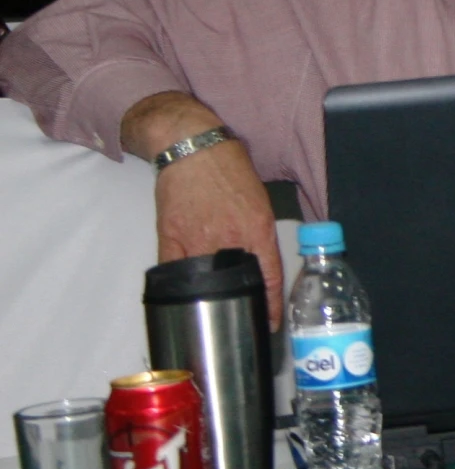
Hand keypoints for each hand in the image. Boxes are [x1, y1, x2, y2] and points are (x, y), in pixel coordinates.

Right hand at [123, 92, 283, 322]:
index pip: (269, 275)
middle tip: (244, 316)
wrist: (193, 147)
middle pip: (237, 282)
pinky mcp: (169, 235)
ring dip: (210, 298)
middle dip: (241, 303)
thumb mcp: (261, 202)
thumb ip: (261, 234)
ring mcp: (196, 238)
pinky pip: (173, 270)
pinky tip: (183, 297)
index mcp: (257, 229)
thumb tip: (260, 263)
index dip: (270, 303)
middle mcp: (228, 237)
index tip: (270, 321)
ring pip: (204, 282)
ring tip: (215, 310)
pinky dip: (179, 287)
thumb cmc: (230, 170)